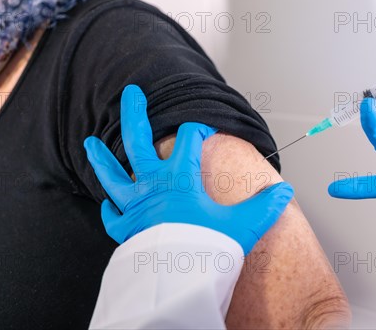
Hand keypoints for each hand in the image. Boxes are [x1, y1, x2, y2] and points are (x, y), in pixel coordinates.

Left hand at [84, 85, 293, 254]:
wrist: (179, 282)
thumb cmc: (207, 250)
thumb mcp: (243, 225)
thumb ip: (264, 207)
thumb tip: (285, 192)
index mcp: (180, 178)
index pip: (188, 140)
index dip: (198, 127)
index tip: (206, 125)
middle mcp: (152, 185)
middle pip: (137, 142)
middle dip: (135, 114)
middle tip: (131, 93)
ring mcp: (135, 207)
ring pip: (112, 175)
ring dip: (101, 157)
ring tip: (90, 141)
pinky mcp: (127, 230)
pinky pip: (112, 216)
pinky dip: (109, 209)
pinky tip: (107, 204)